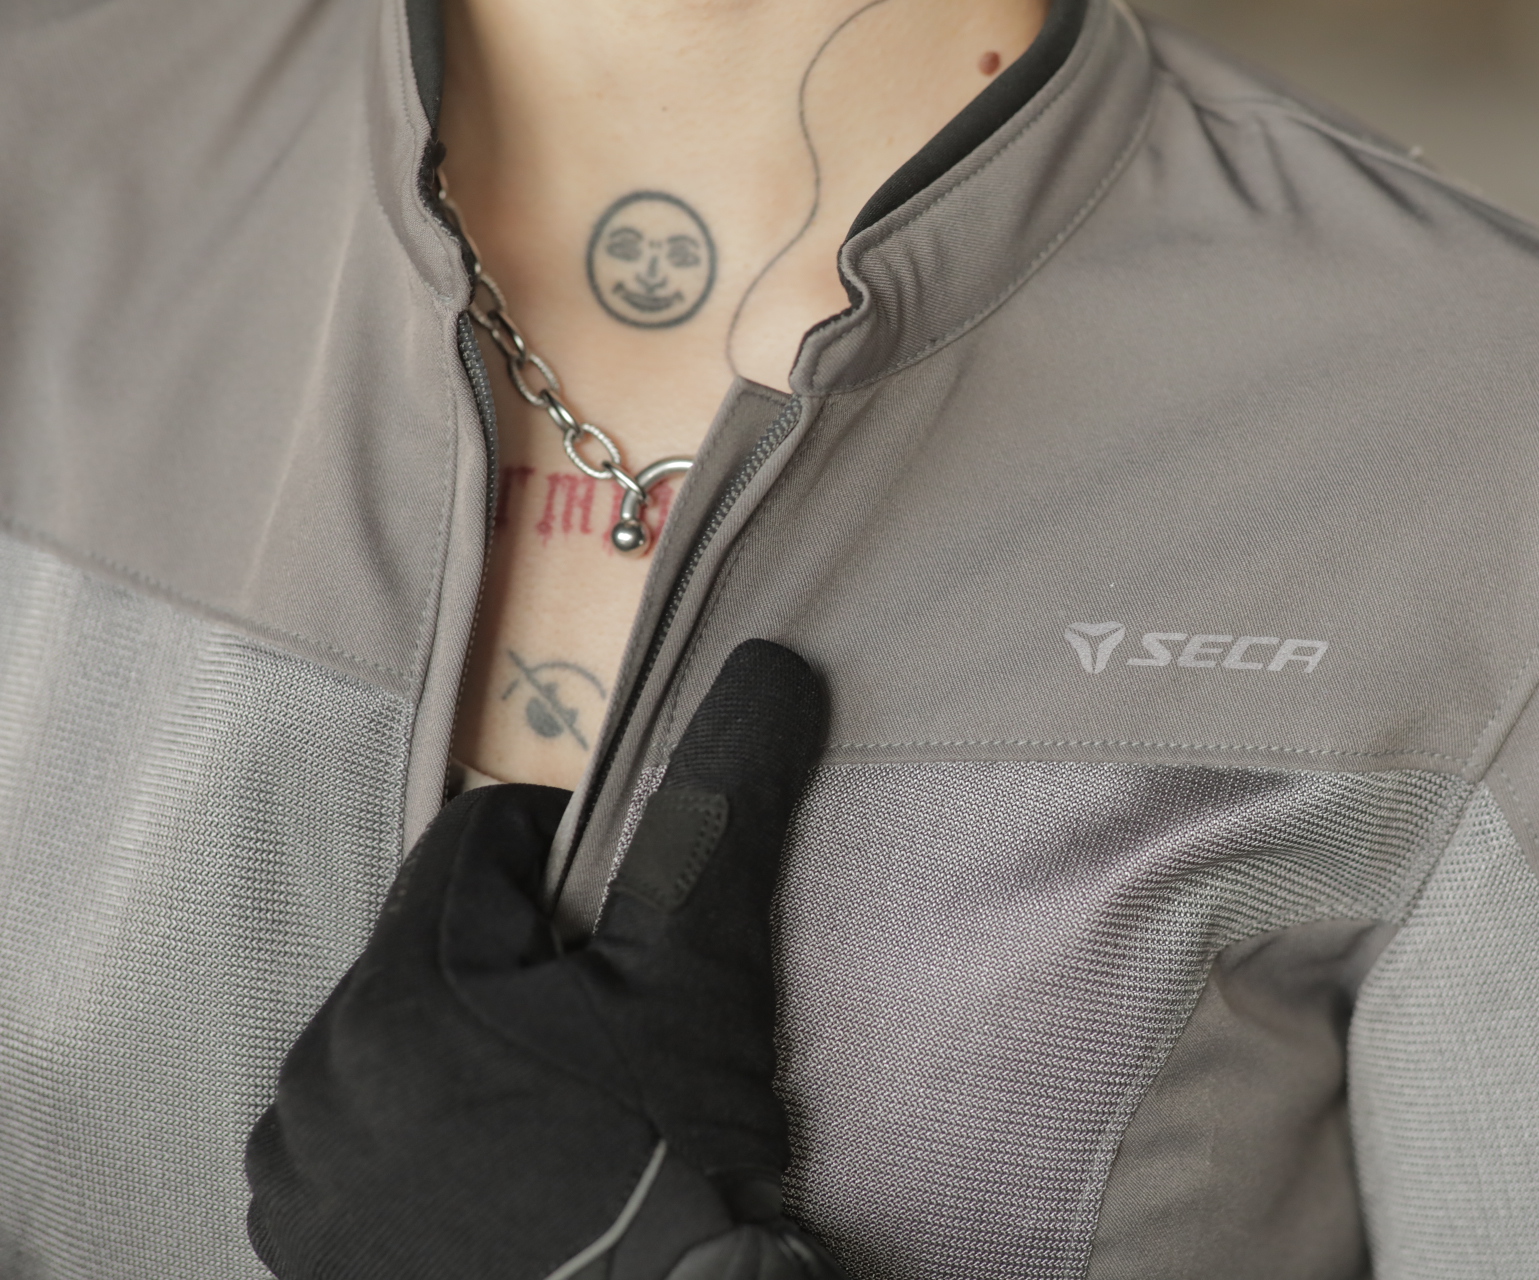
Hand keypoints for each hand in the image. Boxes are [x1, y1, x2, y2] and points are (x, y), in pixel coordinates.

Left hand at [246, 639, 841, 1278]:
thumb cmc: (674, 1160)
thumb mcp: (702, 981)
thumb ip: (717, 814)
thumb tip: (771, 665)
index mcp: (406, 988)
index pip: (478, 842)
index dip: (562, 863)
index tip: (616, 933)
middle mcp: (320, 1074)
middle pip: (426, 944)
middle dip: (505, 963)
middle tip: (594, 1034)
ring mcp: (304, 1174)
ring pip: (381, 1040)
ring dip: (450, 1048)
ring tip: (546, 1111)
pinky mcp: (301, 1249)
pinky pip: (341, 1141)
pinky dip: (400, 1136)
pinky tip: (484, 1174)